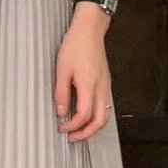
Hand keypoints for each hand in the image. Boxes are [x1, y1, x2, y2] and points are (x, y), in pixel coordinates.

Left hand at [54, 4, 111, 142]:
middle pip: (100, 121)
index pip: (84, 115)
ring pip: (105, 116)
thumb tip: (61, 111)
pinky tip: (86, 117)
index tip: (63, 128)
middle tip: (73, 138)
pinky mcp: (106, 84)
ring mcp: (106, 86)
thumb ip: (61, 93)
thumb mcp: (61, 69)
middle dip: (86, 133)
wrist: (90, 30)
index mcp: (89, 84)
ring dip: (93, 127)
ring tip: (79, 131)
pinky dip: (97, 117)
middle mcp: (101, 88)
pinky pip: (105, 107)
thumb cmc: (76, 45)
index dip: (73, 126)